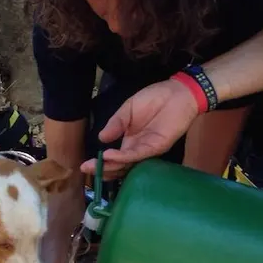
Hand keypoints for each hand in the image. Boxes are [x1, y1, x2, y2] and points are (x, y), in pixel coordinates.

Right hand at [81, 80, 198, 174]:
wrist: (177, 92)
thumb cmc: (154, 99)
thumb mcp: (127, 110)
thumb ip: (115, 124)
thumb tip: (101, 138)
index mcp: (129, 142)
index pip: (114, 158)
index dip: (100, 163)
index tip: (84, 165)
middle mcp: (137, 150)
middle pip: (119, 166)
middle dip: (103, 169)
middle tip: (86, 169)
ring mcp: (147, 150)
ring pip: (128, 164)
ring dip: (112, 166)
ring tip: (97, 165)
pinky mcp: (157, 147)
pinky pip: (139, 155)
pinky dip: (124, 157)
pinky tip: (111, 155)